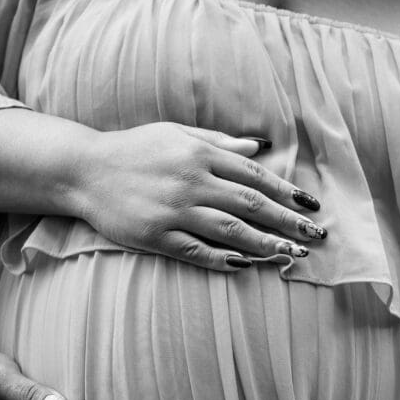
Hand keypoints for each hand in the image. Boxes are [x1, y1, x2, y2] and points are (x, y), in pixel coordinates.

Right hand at [74, 122, 327, 269]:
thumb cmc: (134, 148)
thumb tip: (259, 147)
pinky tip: (245, 266)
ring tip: (289, 255)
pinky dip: (222, 259)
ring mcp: (174, 210)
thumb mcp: (176, 133)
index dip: (287, 192)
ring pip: (230, 230)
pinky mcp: (156, 235)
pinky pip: (196, 250)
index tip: (311, 206)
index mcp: (200, 153)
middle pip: (250, 204)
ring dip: (264, 244)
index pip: (255, 175)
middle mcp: (192, 181)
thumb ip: (219, 141)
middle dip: (286, 222)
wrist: (85, 169)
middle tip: (314, 237)